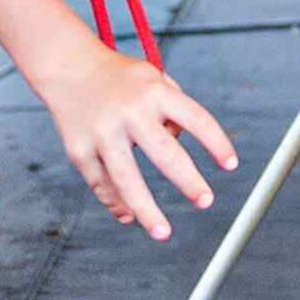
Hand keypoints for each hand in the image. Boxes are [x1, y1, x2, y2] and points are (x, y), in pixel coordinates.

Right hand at [24, 42, 237, 242]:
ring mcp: (103, 133)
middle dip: (188, 181)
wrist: (68, 67)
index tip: (231, 166)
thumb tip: (181, 158)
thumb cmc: (120, 79)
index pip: (196, 119)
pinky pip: (101, 184)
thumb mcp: (153, 79)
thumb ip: (174, 112)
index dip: (217, 143)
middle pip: (165, 153)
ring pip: (126, 178)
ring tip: (163, 232)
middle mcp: (130, 112)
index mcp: (155, 92)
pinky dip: (116, 203)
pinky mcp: (79, 150)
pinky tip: (129, 216)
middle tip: (205, 200)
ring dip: (146, 209)